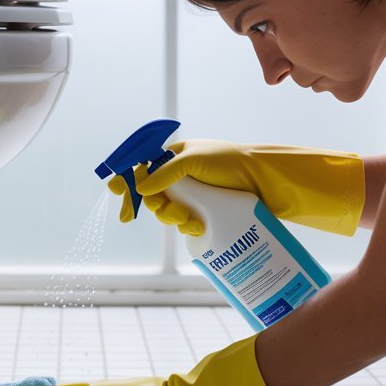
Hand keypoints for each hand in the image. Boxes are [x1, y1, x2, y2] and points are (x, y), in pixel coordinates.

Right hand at [108, 139, 363, 235]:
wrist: (267, 181)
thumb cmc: (232, 162)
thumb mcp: (194, 161)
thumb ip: (164, 173)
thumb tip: (139, 187)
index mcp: (174, 157)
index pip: (142, 168)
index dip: (128, 183)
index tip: (119, 197)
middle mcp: (181, 176)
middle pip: (152, 195)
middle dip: (157, 207)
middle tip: (173, 214)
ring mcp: (194, 195)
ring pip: (168, 212)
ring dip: (174, 219)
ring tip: (192, 221)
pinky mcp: (206, 212)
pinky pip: (185, 223)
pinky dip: (188, 227)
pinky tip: (199, 228)